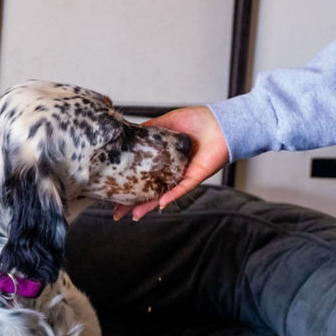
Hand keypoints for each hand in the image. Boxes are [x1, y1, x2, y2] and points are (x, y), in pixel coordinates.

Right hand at [113, 106, 229, 220]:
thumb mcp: (167, 122)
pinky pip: (181, 188)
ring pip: (162, 195)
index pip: (142, 175)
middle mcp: (171, 171)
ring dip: (148, 206)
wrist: (221, 123)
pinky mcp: (195, 176)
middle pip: (148, 191)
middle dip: (132, 203)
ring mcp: (182, 175)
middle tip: (117, 213)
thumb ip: (149, 130)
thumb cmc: (199, 120)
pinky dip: (171, 195)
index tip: (113, 193)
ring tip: (133, 215)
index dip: (128, 184)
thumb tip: (130, 134)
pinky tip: (160, 203)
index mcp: (164, 160)